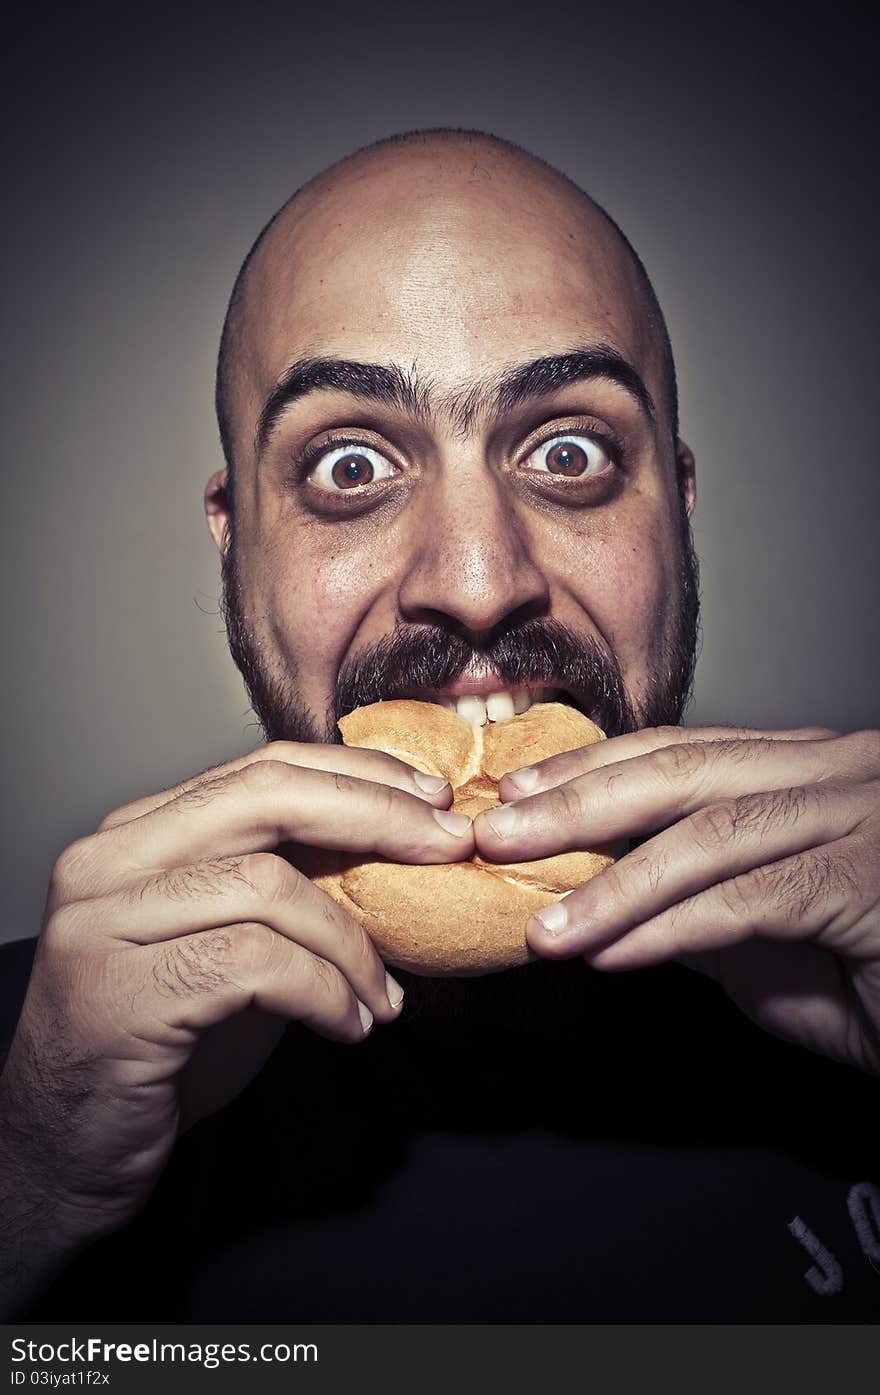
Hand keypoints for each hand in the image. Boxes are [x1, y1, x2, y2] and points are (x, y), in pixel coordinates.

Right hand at [0, 740, 473, 1306]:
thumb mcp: (229, 942)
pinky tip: (349, 1026)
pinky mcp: (119, 993)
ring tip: (386, 997)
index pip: (260, 769)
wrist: (66, 1151)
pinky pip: (259, 964)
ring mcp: (104, 924)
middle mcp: (107, 861)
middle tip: (450, 846)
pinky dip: (326, 993)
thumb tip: (402, 848)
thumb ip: (286, 888)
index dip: (357, 774)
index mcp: (135, 834)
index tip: (434, 797)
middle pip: (265, 797)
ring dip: (354, 943)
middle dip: (376, 816)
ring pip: (269, 885)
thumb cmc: (160, 1045)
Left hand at [472, 725, 879, 1075]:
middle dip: (580, 803)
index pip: (686, 753)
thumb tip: (614, 900)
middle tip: (499, 834)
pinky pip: (748, 897)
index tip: (520, 793)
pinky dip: (669, 926)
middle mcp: (842, 771)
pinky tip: (612, 951)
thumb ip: (707, 907)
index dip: (595, 769)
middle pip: (687, 770)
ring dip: (611, 881)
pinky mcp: (869, 876)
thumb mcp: (780, 938)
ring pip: (711, 830)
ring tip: (541, 923)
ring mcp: (861, 814)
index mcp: (816, 769)